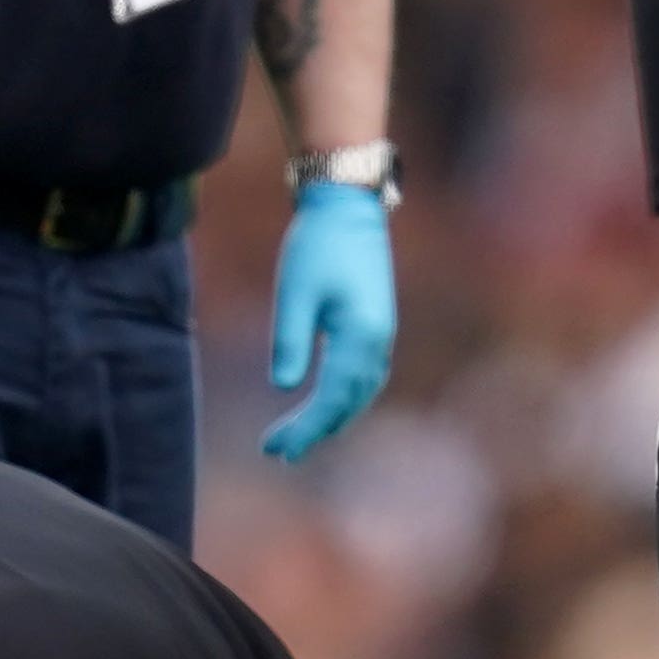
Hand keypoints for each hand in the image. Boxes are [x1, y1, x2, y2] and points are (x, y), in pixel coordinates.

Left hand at [264, 177, 396, 461]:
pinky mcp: (375, 324)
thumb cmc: (317, 245)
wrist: (348, 207)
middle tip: (277, 451)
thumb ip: (291, 341)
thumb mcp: (294, 292)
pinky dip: (345, 397)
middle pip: (349, 402)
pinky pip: (364, 375)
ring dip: (331, 417)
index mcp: (361, 336)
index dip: (306, 428)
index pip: (332, 398)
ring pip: (360, 392)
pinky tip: (326, 403)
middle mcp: (378, 341)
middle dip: (315, 430)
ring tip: (297, 436)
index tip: (277, 450)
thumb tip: (285, 387)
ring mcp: (381, 334)